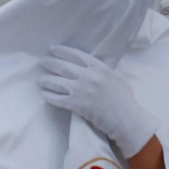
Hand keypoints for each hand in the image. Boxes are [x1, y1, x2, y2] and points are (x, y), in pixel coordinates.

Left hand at [39, 46, 157, 157]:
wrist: (127, 119)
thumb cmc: (125, 100)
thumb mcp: (117, 78)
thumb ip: (104, 70)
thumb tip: (94, 65)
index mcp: (100, 67)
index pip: (76, 54)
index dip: (62, 51)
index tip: (53, 49)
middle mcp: (89, 76)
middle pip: (64, 66)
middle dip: (50, 63)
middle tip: (42, 62)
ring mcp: (83, 90)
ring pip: (58, 82)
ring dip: (46, 80)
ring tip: (40, 80)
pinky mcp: (78, 105)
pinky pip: (58, 99)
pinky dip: (49, 96)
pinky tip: (44, 94)